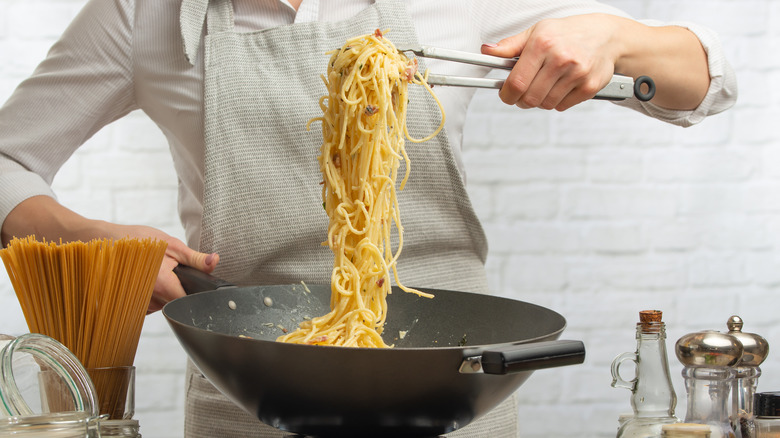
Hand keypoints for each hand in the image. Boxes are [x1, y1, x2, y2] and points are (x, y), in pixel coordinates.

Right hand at [114, 225, 219, 312]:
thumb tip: (214, 262)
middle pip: (176, 303)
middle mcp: (149, 298)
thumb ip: (196, 259)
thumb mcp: (172, 245)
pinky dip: (155, 294)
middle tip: (172, 271)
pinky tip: (150, 279)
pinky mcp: (133, 303)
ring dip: (166, 292)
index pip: (187, 301)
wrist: (109, 241)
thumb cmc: (138, 240)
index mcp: (162, 284)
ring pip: (164, 304)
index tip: (193, 284)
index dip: (194, 295)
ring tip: (158, 272)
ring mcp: (139, 303)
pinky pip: (151, 304)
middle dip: (179, 289)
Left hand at [482, 14, 619, 110]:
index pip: (516, 82)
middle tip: (523, 93)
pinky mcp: (589, 87)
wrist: (606, 35)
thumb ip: (510, 45)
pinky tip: (560, 87)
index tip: (506, 94)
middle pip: (530, 98)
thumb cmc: (568, 33)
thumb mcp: (537, 32)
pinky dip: (557, 101)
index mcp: (543, 44)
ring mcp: (577, 74)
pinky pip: (562, 106)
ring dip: (540, 100)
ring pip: (545, 104)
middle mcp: (561, 59)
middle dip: (521, 100)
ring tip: (544, 86)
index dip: (507, 94)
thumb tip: (487, 51)